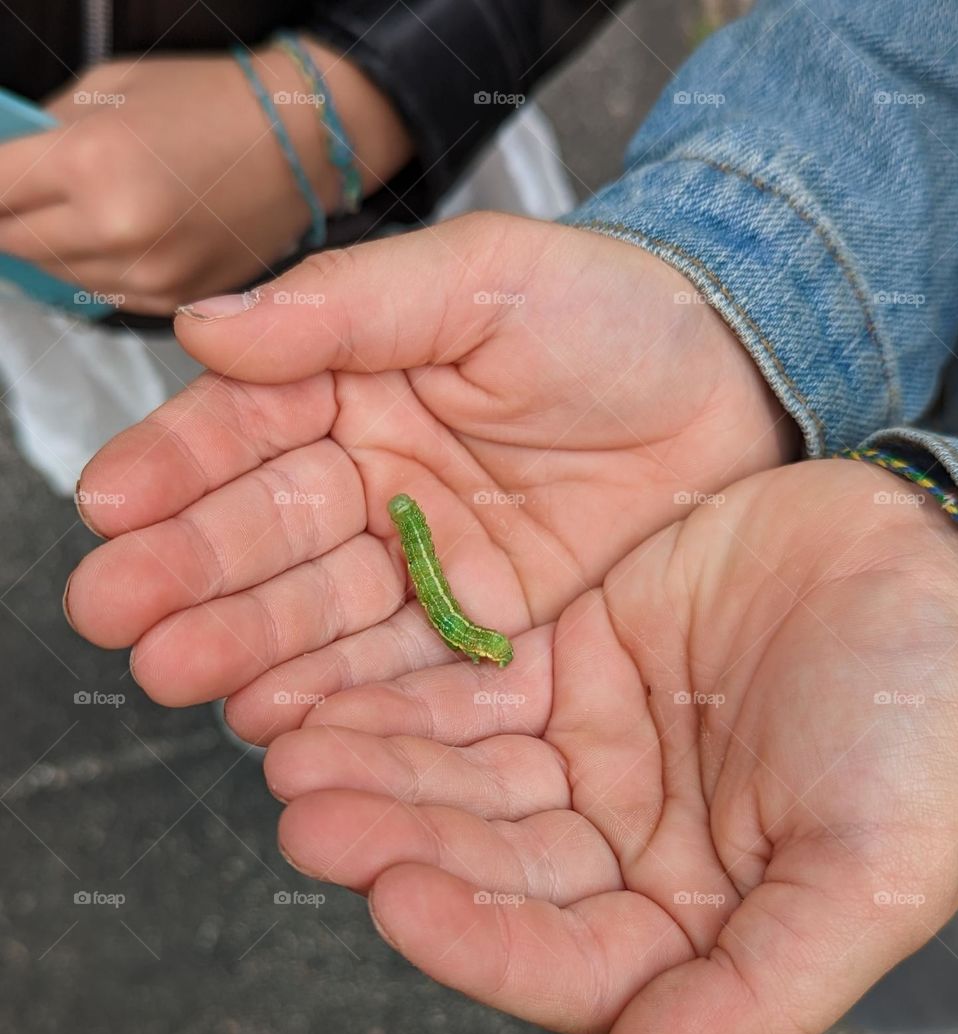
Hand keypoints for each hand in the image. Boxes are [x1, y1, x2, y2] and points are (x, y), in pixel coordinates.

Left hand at [0, 45, 410, 312]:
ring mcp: (150, 275)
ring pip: (57, 277)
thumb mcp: (108, 90)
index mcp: (92, 163)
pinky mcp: (175, 302)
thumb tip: (5, 165)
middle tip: (25, 197)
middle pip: (15, 244)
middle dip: (9, 218)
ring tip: (79, 211)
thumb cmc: (215, 105)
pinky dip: (97, 269)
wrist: (299, 145)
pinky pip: (106, 295)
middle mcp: (119, 231)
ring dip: (52, 247)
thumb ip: (44, 131)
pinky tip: (116, 236)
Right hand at [65, 213, 796, 735]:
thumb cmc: (609, 311)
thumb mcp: (480, 280)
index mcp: (349, 387)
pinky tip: (278, 713)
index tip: (108, 508)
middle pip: (265, 535)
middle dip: (189, 574)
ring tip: (182, 674)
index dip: (174, 468)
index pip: (243, 430)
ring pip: (317, 612)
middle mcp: (369, 484)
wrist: (732, 385)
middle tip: (118, 615)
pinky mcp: (480, 629)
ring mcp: (419, 564)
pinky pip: (401, 667)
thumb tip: (205, 324)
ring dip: (246, 646)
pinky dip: (340, 693)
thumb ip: (345, 307)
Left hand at [262, 459, 957, 1033]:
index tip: (396, 900)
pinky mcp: (572, 666)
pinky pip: (473, 686)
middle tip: (310, 816)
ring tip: (295, 753)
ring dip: (381, 769)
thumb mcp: (871, 872)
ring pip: (466, 778)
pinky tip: (335, 695)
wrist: (937, 562)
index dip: (477, 938)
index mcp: (697, 923)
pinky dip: (405, 693)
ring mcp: (594, 756)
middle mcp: (630, 848)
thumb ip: (760, 994)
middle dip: (398, 841)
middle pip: (491, 863)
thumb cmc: (932, 721)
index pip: (563, 958)